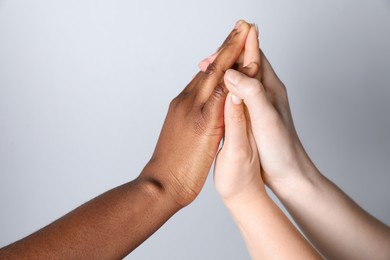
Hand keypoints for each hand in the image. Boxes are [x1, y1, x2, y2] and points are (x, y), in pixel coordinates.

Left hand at [141, 21, 251, 206]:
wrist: (163, 184)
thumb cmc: (186, 167)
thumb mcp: (208, 136)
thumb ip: (220, 107)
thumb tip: (231, 82)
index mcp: (196, 106)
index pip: (218, 71)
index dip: (232, 49)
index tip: (244, 30)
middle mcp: (187, 102)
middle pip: (210, 69)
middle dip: (226, 48)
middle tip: (238, 28)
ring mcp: (181, 109)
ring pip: (203, 79)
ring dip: (218, 61)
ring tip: (229, 47)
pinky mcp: (179, 117)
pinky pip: (196, 92)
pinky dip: (208, 80)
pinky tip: (212, 79)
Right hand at [213, 25, 264, 200]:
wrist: (288, 174)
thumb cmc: (281, 149)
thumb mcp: (266, 118)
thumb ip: (250, 93)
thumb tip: (230, 73)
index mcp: (270, 88)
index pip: (253, 56)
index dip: (235, 48)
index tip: (215, 51)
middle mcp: (265, 93)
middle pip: (244, 66)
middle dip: (224, 60)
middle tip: (203, 64)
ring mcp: (258, 105)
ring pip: (239, 81)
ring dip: (223, 75)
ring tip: (205, 75)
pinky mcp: (252, 117)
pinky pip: (235, 97)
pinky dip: (223, 92)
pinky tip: (214, 97)